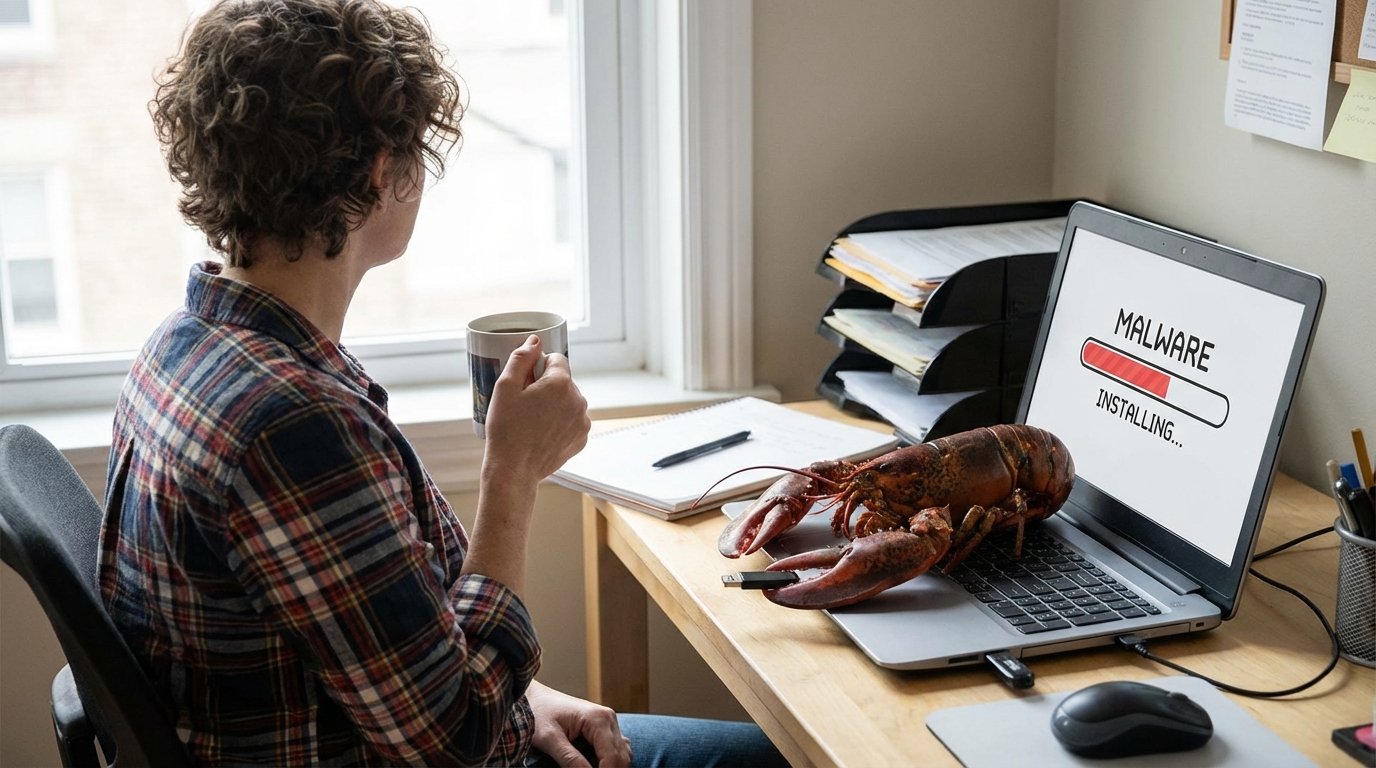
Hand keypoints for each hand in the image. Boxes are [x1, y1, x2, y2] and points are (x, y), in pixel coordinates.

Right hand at [483, 336, 589, 484]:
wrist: (514, 470)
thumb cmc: (506, 429)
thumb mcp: (505, 387)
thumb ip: (521, 358)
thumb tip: (535, 340)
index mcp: (561, 383)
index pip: (556, 359)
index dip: (538, 367)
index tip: (525, 382)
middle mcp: (579, 399)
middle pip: (563, 381)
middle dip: (547, 386)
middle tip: (525, 404)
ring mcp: (583, 421)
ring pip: (569, 400)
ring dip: (555, 404)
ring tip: (533, 421)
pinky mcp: (582, 438)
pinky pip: (572, 420)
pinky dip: (560, 422)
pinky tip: (542, 432)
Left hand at [526, 681, 630, 767]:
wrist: (535, 697)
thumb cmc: (539, 713)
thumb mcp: (550, 739)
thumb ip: (570, 759)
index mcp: (598, 719)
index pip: (612, 757)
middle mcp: (609, 719)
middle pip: (621, 757)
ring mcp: (609, 723)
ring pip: (622, 755)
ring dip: (610, 767)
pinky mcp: (605, 728)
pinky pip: (616, 750)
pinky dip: (608, 762)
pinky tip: (593, 766)